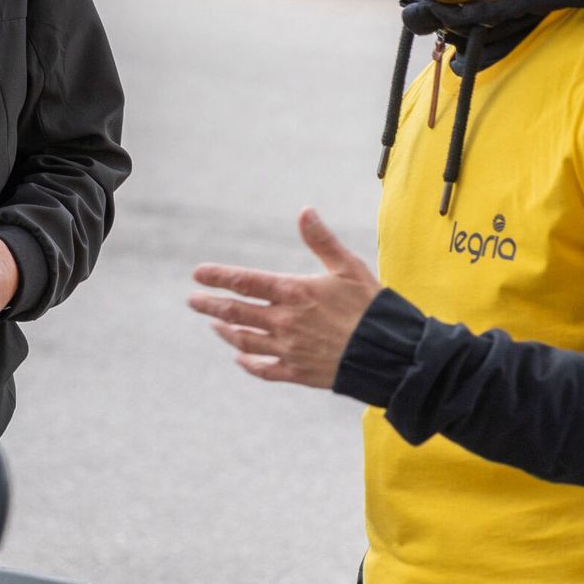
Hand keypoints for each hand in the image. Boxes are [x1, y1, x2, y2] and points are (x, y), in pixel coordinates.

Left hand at [188, 208, 380, 389]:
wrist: (390, 354)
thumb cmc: (372, 307)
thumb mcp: (348, 267)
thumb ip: (321, 240)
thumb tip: (304, 211)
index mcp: (293, 292)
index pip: (244, 281)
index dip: (218, 276)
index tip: (197, 274)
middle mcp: (284, 321)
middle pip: (235, 312)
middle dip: (210, 304)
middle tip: (192, 300)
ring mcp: (288, 349)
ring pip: (244, 340)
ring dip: (225, 331)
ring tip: (213, 324)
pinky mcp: (297, 372)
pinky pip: (264, 368)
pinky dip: (247, 362)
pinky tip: (239, 357)